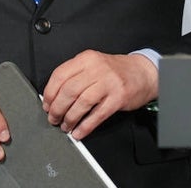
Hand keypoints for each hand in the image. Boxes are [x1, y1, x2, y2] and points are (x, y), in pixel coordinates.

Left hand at [42, 51, 157, 140]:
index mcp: (87, 59)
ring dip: (70, 119)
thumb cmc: (115, 71)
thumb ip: (75, 76)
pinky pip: (97, 115)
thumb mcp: (94, 65)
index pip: (60, 75)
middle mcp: (97, 69)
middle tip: (54, 118)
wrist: (143, 72)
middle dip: (57, 109)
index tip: (47, 105)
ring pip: (81, 103)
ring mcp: (109, 83)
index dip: (49, 93)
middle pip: (68, 91)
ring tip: (66, 126)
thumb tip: (53, 97)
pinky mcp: (118, 98)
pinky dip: (85, 126)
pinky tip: (79, 132)